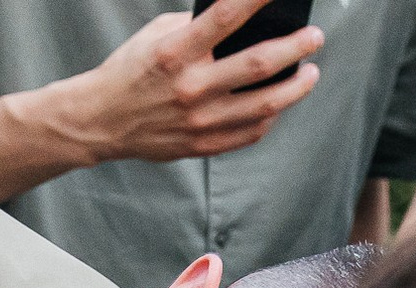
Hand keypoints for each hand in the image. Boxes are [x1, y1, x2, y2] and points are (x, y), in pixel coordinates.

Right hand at [34, 0, 324, 166]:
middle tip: (313, 38)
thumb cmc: (131, 72)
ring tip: (309, 73)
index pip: (226, 15)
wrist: (102, 121)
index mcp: (175, 52)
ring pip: (265, 104)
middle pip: (259, 64)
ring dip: (296, 87)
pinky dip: (272, 116)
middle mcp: (190, 87)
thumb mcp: (157, 35)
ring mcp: (200, 120)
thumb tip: (242, 19)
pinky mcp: (204, 144)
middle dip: (295, 47)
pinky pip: (252, 132)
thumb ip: (197, 26)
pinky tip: (280, 103)